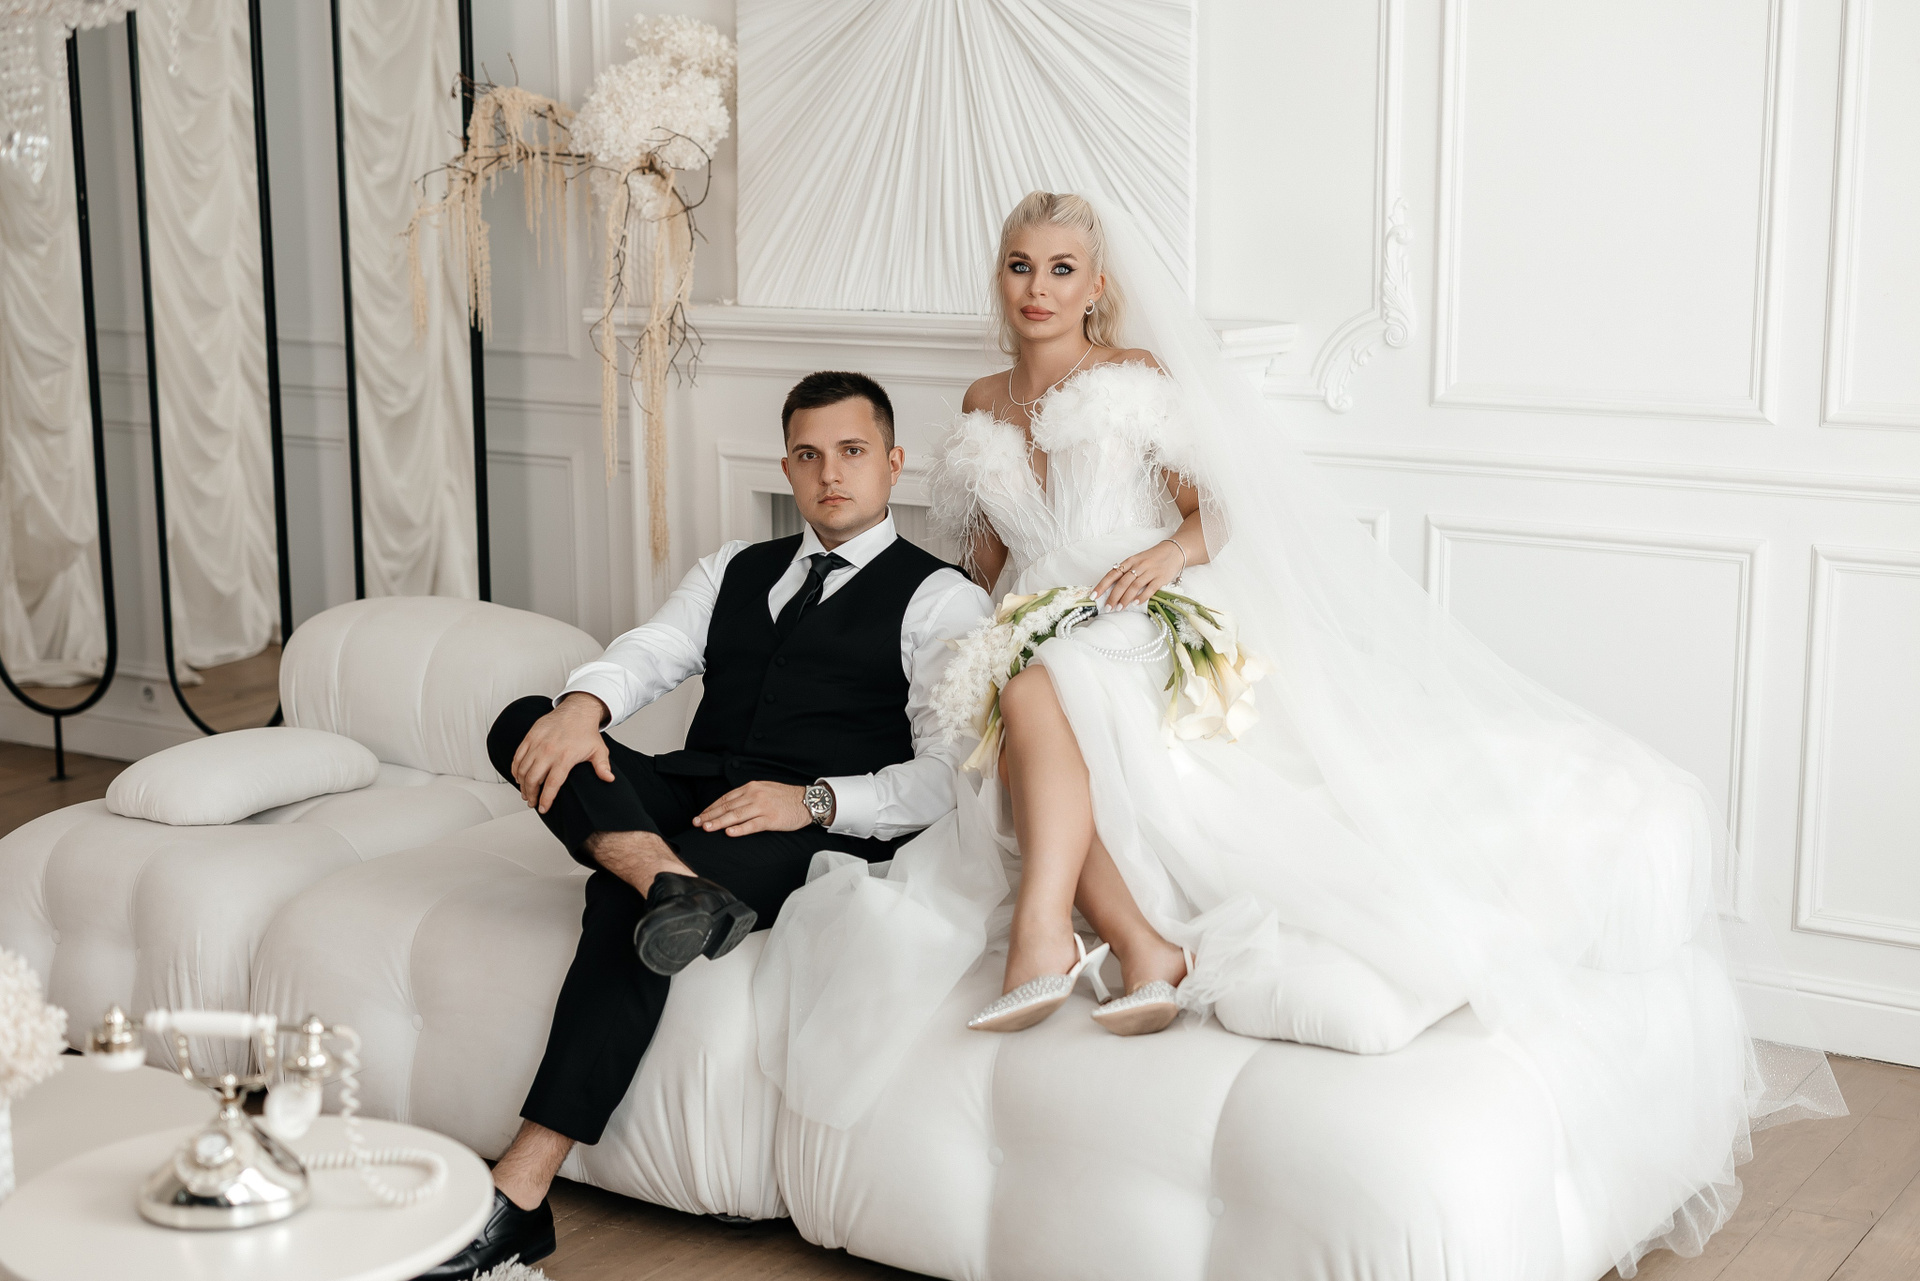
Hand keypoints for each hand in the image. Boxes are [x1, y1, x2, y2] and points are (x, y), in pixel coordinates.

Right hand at [509, 692, 613, 813]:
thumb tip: (610, 780)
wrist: (577, 710)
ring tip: (526, 793)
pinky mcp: (530, 737)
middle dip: (531, 795)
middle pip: (533, 779)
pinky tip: (518, 777)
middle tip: (532, 803)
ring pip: (522, 769)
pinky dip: (515, 769)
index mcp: (565, 757)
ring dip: (522, 784)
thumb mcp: (599, 750)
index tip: (543, 808)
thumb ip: (602, 767)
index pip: (551, 784)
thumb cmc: (586, 732)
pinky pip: (517, 757)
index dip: (546, 799)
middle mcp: (548, 751)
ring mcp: (537, 744)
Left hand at [694, 781, 813, 836]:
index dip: (711, 808)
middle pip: (727, 807)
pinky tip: (729, 833)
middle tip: (696, 823)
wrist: (807, 800)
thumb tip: (728, 806)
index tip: (700, 816)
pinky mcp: (771, 819)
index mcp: (750, 787)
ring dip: (719, 822)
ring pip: (736, 815)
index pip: (725, 798)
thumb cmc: (785, 797)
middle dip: (709, 816)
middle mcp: (754, 795)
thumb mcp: (763, 790)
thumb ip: (747, 796)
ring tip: (706, 828)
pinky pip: (752, 825)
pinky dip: (740, 829)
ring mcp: (762, 807)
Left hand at [1095, 539, 1184, 608]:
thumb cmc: (1152, 557)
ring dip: (1125, 599)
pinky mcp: (1161, 578)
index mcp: (1130, 561)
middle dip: (1113, 596)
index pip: (1112, 574)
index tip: (1094, 596)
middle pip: (1122, 583)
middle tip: (1107, 607)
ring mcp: (1150, 572)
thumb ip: (1126, 571)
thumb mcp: (1137, 560)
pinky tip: (1135, 604)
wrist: (1174, 551)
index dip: (1102, 585)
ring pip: (1134, 587)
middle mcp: (1138, 566)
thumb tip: (1111, 587)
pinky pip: (1150, 589)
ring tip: (1119, 608)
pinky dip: (1142, 597)